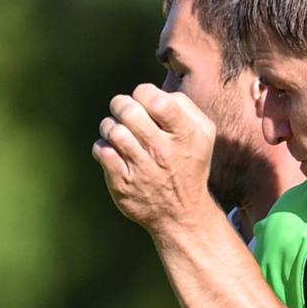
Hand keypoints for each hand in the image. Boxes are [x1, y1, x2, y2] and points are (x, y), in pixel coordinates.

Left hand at [92, 84, 217, 232]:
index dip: (143, 93)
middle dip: (121, 105)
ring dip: (110, 126)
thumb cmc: (189, 164)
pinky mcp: (123, 184)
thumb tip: (155, 93)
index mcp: (184, 136)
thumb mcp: (204, 134)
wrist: (183, 214)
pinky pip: (102, 151)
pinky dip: (102, 147)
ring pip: (113, 130)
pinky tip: (113, 152)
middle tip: (124, 113)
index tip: (144, 102)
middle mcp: (163, 152)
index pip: (156, 99)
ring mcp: (142, 170)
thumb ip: (185, 105)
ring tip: (118, 133)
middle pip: (129, 111)